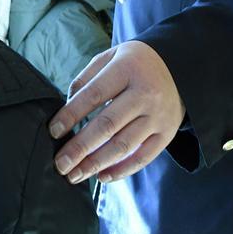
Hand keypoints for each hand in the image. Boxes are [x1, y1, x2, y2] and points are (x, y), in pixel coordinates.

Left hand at [49, 41, 185, 183]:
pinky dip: (121, 170)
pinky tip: (101, 177)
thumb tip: (66, 108)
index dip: (71, 114)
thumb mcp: (111, 56)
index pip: (94, 95)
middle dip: (80, 148)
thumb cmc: (135, 63)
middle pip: (107, 125)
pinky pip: (143, 157)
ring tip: (74, 175)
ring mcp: (157, 116)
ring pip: (123, 145)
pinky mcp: (167, 133)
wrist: (179, 67)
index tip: (54, 131)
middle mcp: (145, 93)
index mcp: (127, 70)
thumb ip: (87, 78)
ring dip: (96, 164)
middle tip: (60, 164)